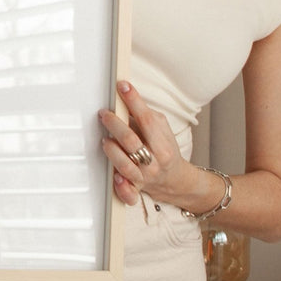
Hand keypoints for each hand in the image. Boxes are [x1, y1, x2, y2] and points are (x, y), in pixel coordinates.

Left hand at [99, 81, 192, 206]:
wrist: (176, 180)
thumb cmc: (165, 150)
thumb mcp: (162, 129)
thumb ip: (146, 117)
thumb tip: (125, 99)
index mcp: (163, 144)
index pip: (147, 119)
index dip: (133, 100)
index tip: (122, 86)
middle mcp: (154, 162)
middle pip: (132, 141)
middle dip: (115, 124)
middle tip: (104, 114)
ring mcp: (145, 177)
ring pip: (125, 165)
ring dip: (112, 150)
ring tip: (105, 139)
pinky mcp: (136, 189)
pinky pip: (128, 194)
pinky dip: (122, 187)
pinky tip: (115, 177)